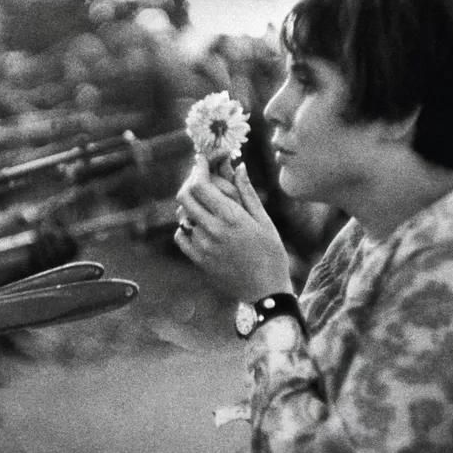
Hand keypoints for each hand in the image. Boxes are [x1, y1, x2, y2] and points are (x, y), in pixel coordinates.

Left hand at [175, 155, 291, 302]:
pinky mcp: (199, 260)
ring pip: (182, 216)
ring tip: (204, 204)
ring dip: (189, 206)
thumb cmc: (272, 254)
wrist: (266, 292)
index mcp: (231, 217)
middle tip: (199, 179)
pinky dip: (185, 227)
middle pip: (185, 196)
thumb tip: (238, 166)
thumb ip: (247, 192)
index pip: (201, 185)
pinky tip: (198, 226)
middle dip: (190, 182)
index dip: (198, 169)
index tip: (201, 161)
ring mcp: (203, 246)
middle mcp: (213, 230)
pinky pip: (181, 237)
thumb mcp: (264, 221)